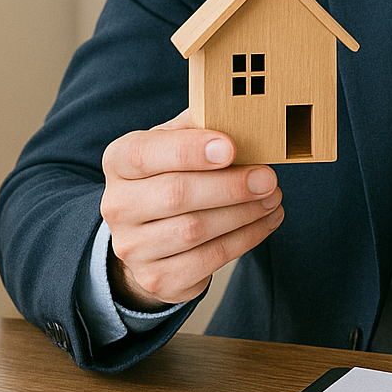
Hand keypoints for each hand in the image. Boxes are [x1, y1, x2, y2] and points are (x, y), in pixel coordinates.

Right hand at [100, 110, 284, 310]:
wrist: (149, 236)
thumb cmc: (170, 175)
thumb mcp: (174, 143)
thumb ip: (198, 125)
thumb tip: (240, 113)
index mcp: (119, 161)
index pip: (147, 154)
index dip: (190, 150)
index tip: (231, 147)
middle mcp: (117, 206)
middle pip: (176, 194)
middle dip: (230, 186)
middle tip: (268, 177)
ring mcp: (133, 247)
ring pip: (194, 230)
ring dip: (243, 213)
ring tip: (273, 197)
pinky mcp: (157, 278)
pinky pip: (207, 261)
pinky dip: (245, 239)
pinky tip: (266, 221)